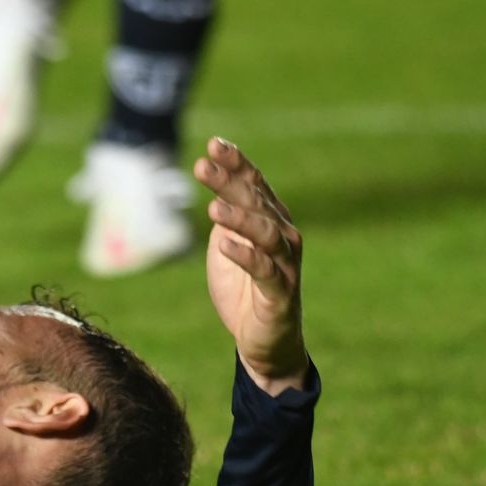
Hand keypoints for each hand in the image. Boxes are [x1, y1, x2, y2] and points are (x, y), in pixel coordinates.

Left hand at [193, 137, 309, 395]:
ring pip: (266, 233)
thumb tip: (213, 178)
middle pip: (256, 202)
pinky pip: (265, 271)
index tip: (213, 144)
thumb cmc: (243, 289)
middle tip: (201, 166)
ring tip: (212, 209)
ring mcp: (285, 264)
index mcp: (270, 220)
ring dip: (239, 218)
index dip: (236, 163)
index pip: (254, 184)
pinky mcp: (281, 293)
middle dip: (230, 182)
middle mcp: (283, 236)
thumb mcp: (227, 245)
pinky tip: (224, 246)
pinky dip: (245, 257)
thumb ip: (225, 215)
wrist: (263, 341)